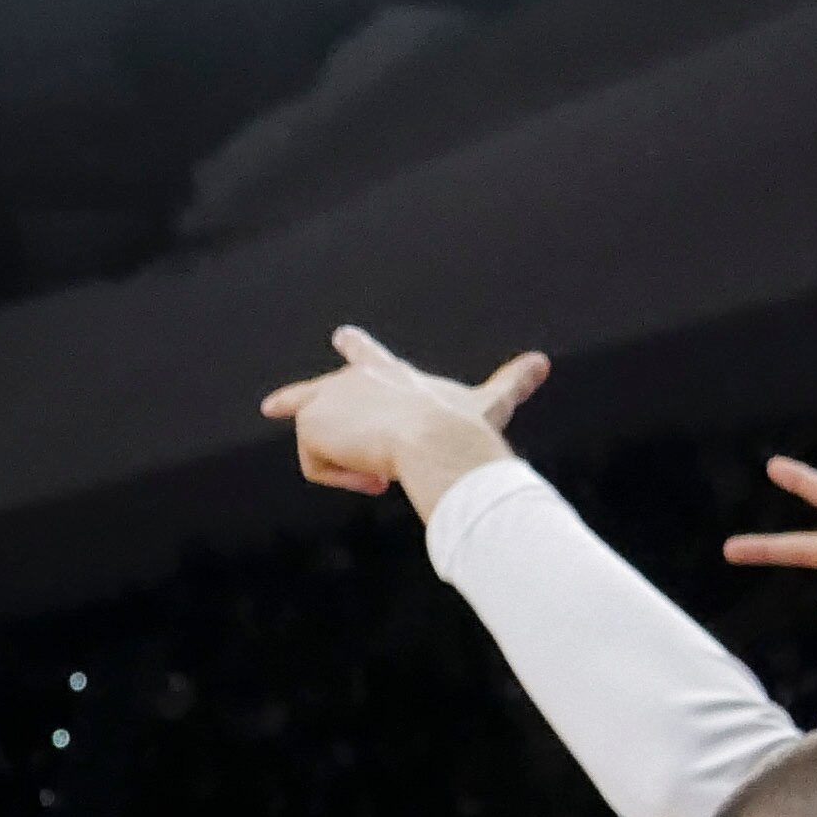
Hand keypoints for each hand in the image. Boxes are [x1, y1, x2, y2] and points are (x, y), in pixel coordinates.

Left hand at [259, 326, 549, 519]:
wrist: (438, 442)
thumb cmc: (463, 427)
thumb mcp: (487, 405)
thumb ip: (512, 384)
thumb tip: (545, 361)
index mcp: (388, 373)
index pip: (367, 356)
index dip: (354, 350)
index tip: (341, 336)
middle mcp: (351, 378)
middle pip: (308, 397)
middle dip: (290, 402)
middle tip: (270, 406)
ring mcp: (325, 398)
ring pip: (325, 452)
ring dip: (353, 470)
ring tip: (385, 470)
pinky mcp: (309, 424)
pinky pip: (317, 469)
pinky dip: (342, 480)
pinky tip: (369, 474)